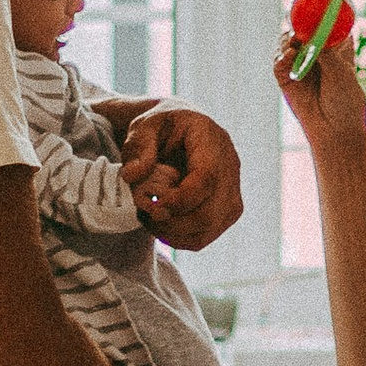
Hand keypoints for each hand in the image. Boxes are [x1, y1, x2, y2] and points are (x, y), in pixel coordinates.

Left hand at [119, 105, 242, 251]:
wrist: (180, 130)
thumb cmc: (162, 127)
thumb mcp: (144, 127)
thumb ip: (139, 148)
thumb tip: (133, 176)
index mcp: (211, 139)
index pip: (207, 177)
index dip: (181, 199)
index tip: (154, 207)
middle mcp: (230, 165)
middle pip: (212, 211)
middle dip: (175, 223)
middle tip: (147, 215)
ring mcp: (232, 189)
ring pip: (211, 227)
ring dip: (177, 234)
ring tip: (151, 221)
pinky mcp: (227, 208)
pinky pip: (208, 234)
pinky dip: (182, 239)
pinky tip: (162, 226)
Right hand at [274, 22, 365, 151]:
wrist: (336, 131)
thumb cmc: (346, 102)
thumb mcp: (341, 72)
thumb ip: (326, 52)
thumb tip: (312, 33)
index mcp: (335, 49)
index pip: (326, 23)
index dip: (319, 11)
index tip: (315, 2)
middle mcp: (316, 54)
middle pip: (301, 29)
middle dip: (296, 22)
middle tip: (297, 20)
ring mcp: (300, 66)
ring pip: (286, 43)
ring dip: (287, 39)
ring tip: (294, 43)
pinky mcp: (286, 80)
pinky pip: (278, 63)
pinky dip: (281, 56)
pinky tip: (289, 55)